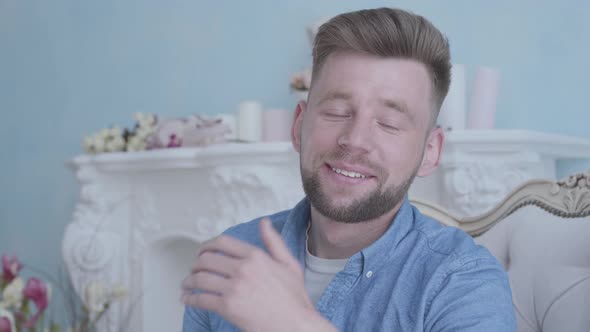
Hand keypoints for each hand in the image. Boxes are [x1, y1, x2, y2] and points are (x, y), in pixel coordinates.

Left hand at [181, 218, 334, 331]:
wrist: (296, 325)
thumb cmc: (294, 299)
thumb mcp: (289, 264)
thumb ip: (274, 242)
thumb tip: (264, 223)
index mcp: (256, 256)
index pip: (222, 242)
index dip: (207, 245)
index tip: (202, 251)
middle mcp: (243, 269)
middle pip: (207, 259)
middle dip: (195, 264)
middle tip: (193, 269)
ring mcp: (234, 288)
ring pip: (200, 278)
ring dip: (189, 281)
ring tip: (187, 285)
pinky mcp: (227, 307)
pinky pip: (200, 299)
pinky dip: (190, 298)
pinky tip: (188, 299)